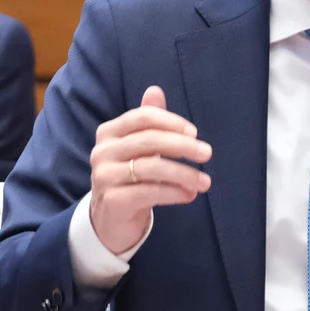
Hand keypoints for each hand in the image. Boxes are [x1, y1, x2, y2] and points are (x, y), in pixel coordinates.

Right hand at [88, 86, 211, 254]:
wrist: (109, 220)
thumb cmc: (129, 178)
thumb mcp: (139, 148)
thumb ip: (148, 121)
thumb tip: (155, 90)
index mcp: (109, 132)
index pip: (143, 117)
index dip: (171, 122)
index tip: (195, 133)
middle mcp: (102, 152)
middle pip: (148, 140)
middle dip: (182, 146)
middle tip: (207, 153)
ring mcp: (105, 177)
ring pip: (151, 168)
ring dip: (184, 173)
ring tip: (205, 181)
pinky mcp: (113, 201)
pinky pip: (150, 192)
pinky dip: (174, 192)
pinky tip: (189, 195)